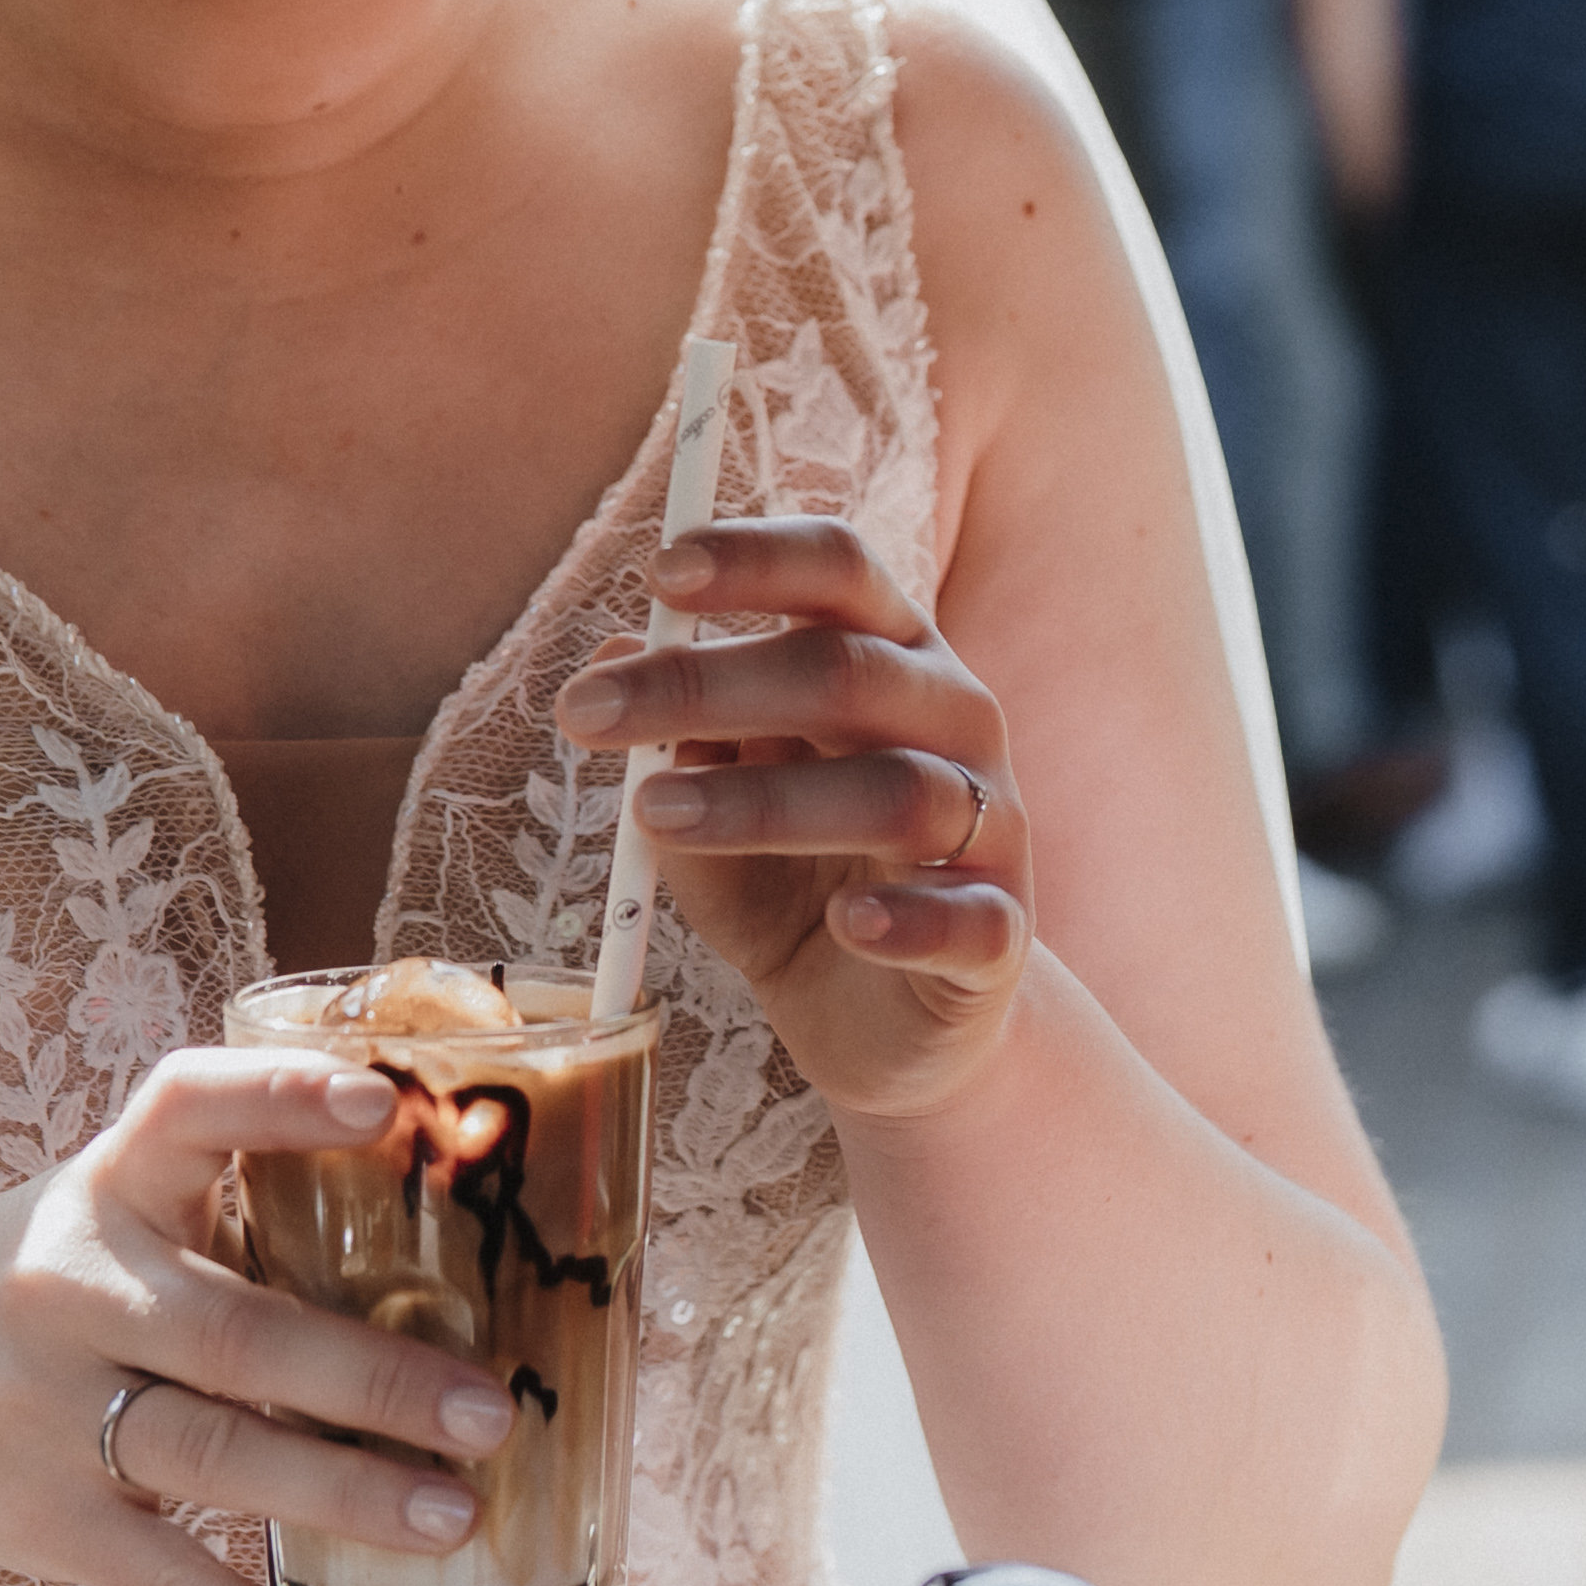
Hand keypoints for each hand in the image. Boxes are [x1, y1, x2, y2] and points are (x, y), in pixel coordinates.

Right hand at [0, 1044, 527, 1585]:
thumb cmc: (53, 1287)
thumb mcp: (119, 1213)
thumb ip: (243, 1208)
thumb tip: (457, 1242)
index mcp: (107, 1186)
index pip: (187, 1111)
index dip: (280, 1099)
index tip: (383, 1098)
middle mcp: (72, 1291)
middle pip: (232, 1332)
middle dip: (370, 1377)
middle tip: (486, 1412)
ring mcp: (47, 1413)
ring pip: (210, 1455)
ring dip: (342, 1492)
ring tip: (452, 1517)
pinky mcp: (42, 1521)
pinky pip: (163, 1581)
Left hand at [558, 515, 1031, 1125]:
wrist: (891, 1027)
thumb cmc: (798, 889)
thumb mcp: (717, 809)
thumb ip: (678, 742)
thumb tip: (612, 655)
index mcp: (892, 658)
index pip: (840, 572)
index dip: (757, 559)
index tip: (659, 573)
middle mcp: (955, 720)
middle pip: (847, 672)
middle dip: (706, 683)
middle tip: (586, 713)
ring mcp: (990, 826)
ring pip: (897, 790)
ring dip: (764, 801)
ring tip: (653, 816)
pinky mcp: (999, 935)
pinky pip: (965, 919)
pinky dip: (905, 918)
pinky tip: (848, 925)